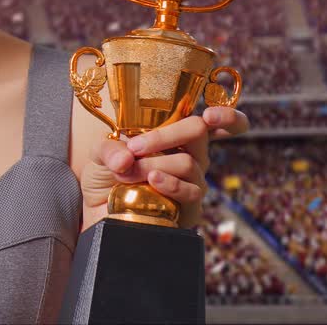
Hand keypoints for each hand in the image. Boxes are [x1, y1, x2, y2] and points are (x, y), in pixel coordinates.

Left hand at [86, 107, 249, 228]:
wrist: (101, 211)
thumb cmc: (107, 175)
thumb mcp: (100, 154)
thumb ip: (109, 148)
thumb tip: (127, 157)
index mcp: (176, 136)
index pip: (217, 123)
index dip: (226, 118)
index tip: (209, 115)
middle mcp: (191, 156)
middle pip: (199, 132)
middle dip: (166, 135)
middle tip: (135, 147)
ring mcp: (193, 182)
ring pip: (188, 163)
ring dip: (155, 164)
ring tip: (129, 171)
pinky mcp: (190, 209)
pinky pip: (190, 192)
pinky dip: (170, 184)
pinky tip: (153, 180)